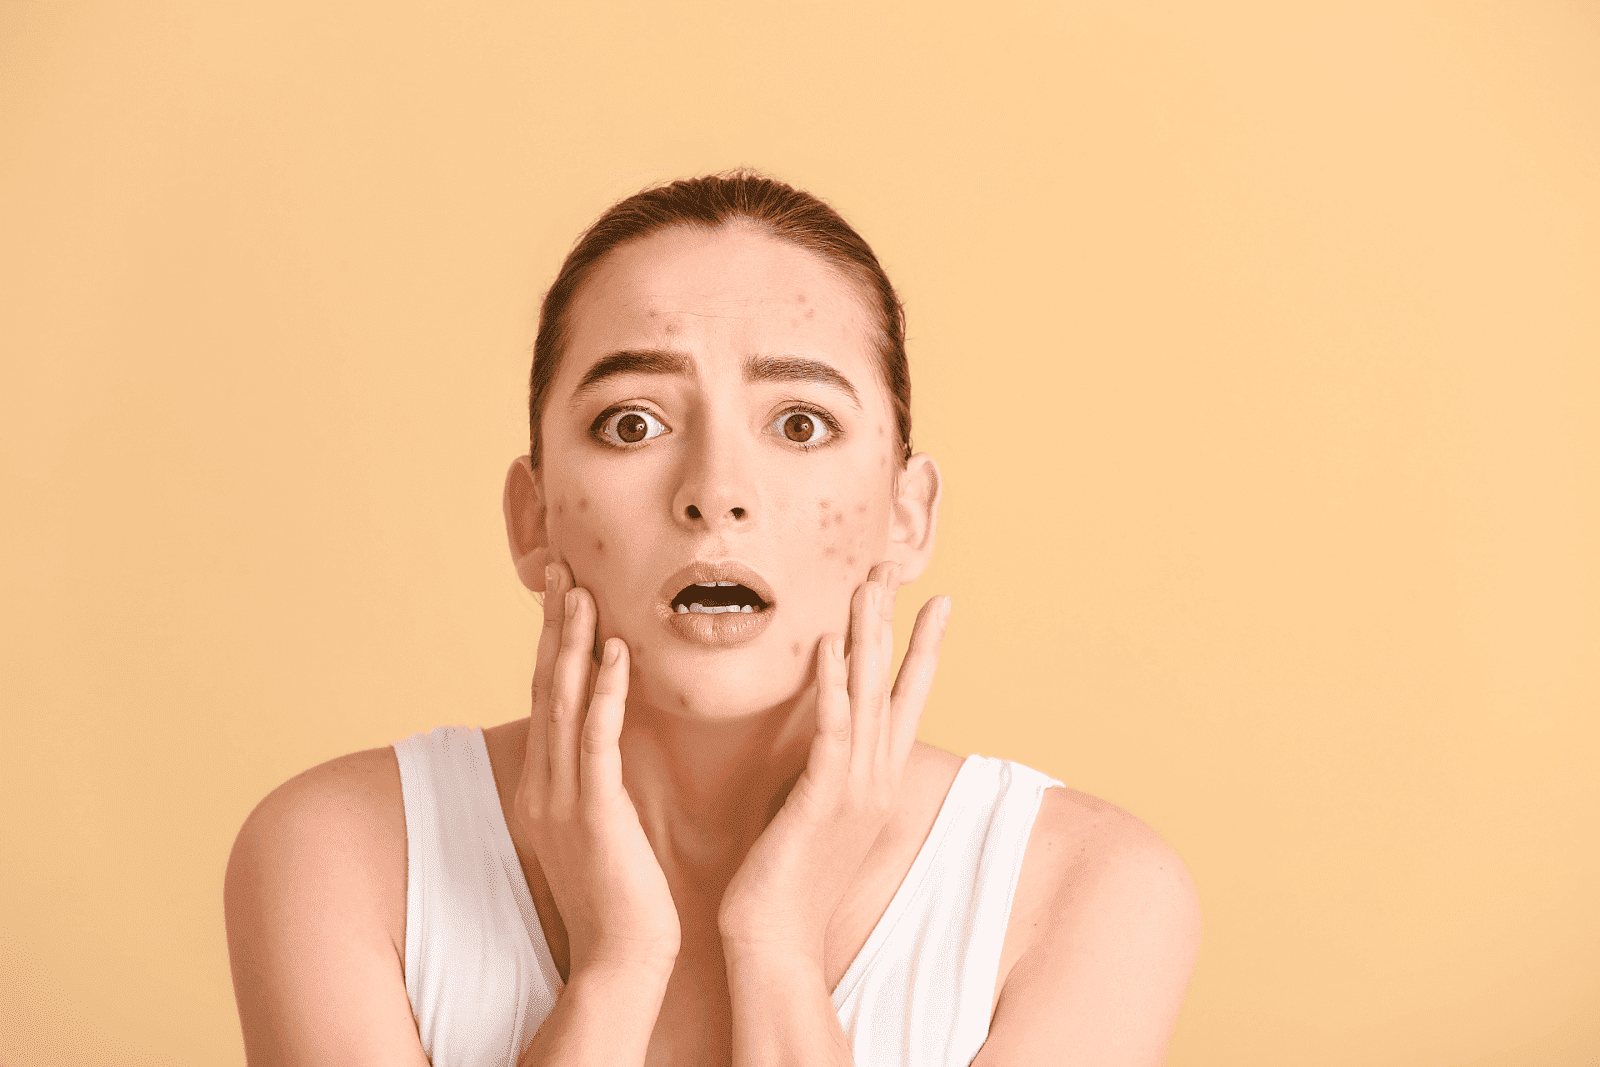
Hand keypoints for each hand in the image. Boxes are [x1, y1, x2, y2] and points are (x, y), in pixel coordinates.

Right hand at [510, 561, 680, 979]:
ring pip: (564, 702)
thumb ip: (599, 783)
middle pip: (547, 687)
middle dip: (553, 625)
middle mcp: (545, 784)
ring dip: (572, 642)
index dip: (554, 643)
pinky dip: (603, 691)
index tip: (564, 592)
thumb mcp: (602, 827)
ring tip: (580, 590)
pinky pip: (596, 739)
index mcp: (546, 786)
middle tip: (561, 568)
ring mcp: (563, 797)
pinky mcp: (593, 811)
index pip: (549, 698)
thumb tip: (613, 743)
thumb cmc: (624, 897)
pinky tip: (615, 651)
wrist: (623, 958)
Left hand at [716, 561, 950, 964]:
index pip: (907, 700)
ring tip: (868, 584)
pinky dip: (834, 688)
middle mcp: (874, 779)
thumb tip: (820, 751)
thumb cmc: (785, 887)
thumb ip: (822, 779)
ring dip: (868, 637)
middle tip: (899, 566)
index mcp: (873, 782)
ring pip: (868, 697)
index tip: (939, 600)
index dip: (923, 647)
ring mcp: (853, 789)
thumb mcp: (814, 821)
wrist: (777, 947)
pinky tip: (830, 647)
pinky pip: (830, 733)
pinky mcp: (821, 801)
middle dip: (897, 622)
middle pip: (894, 685)